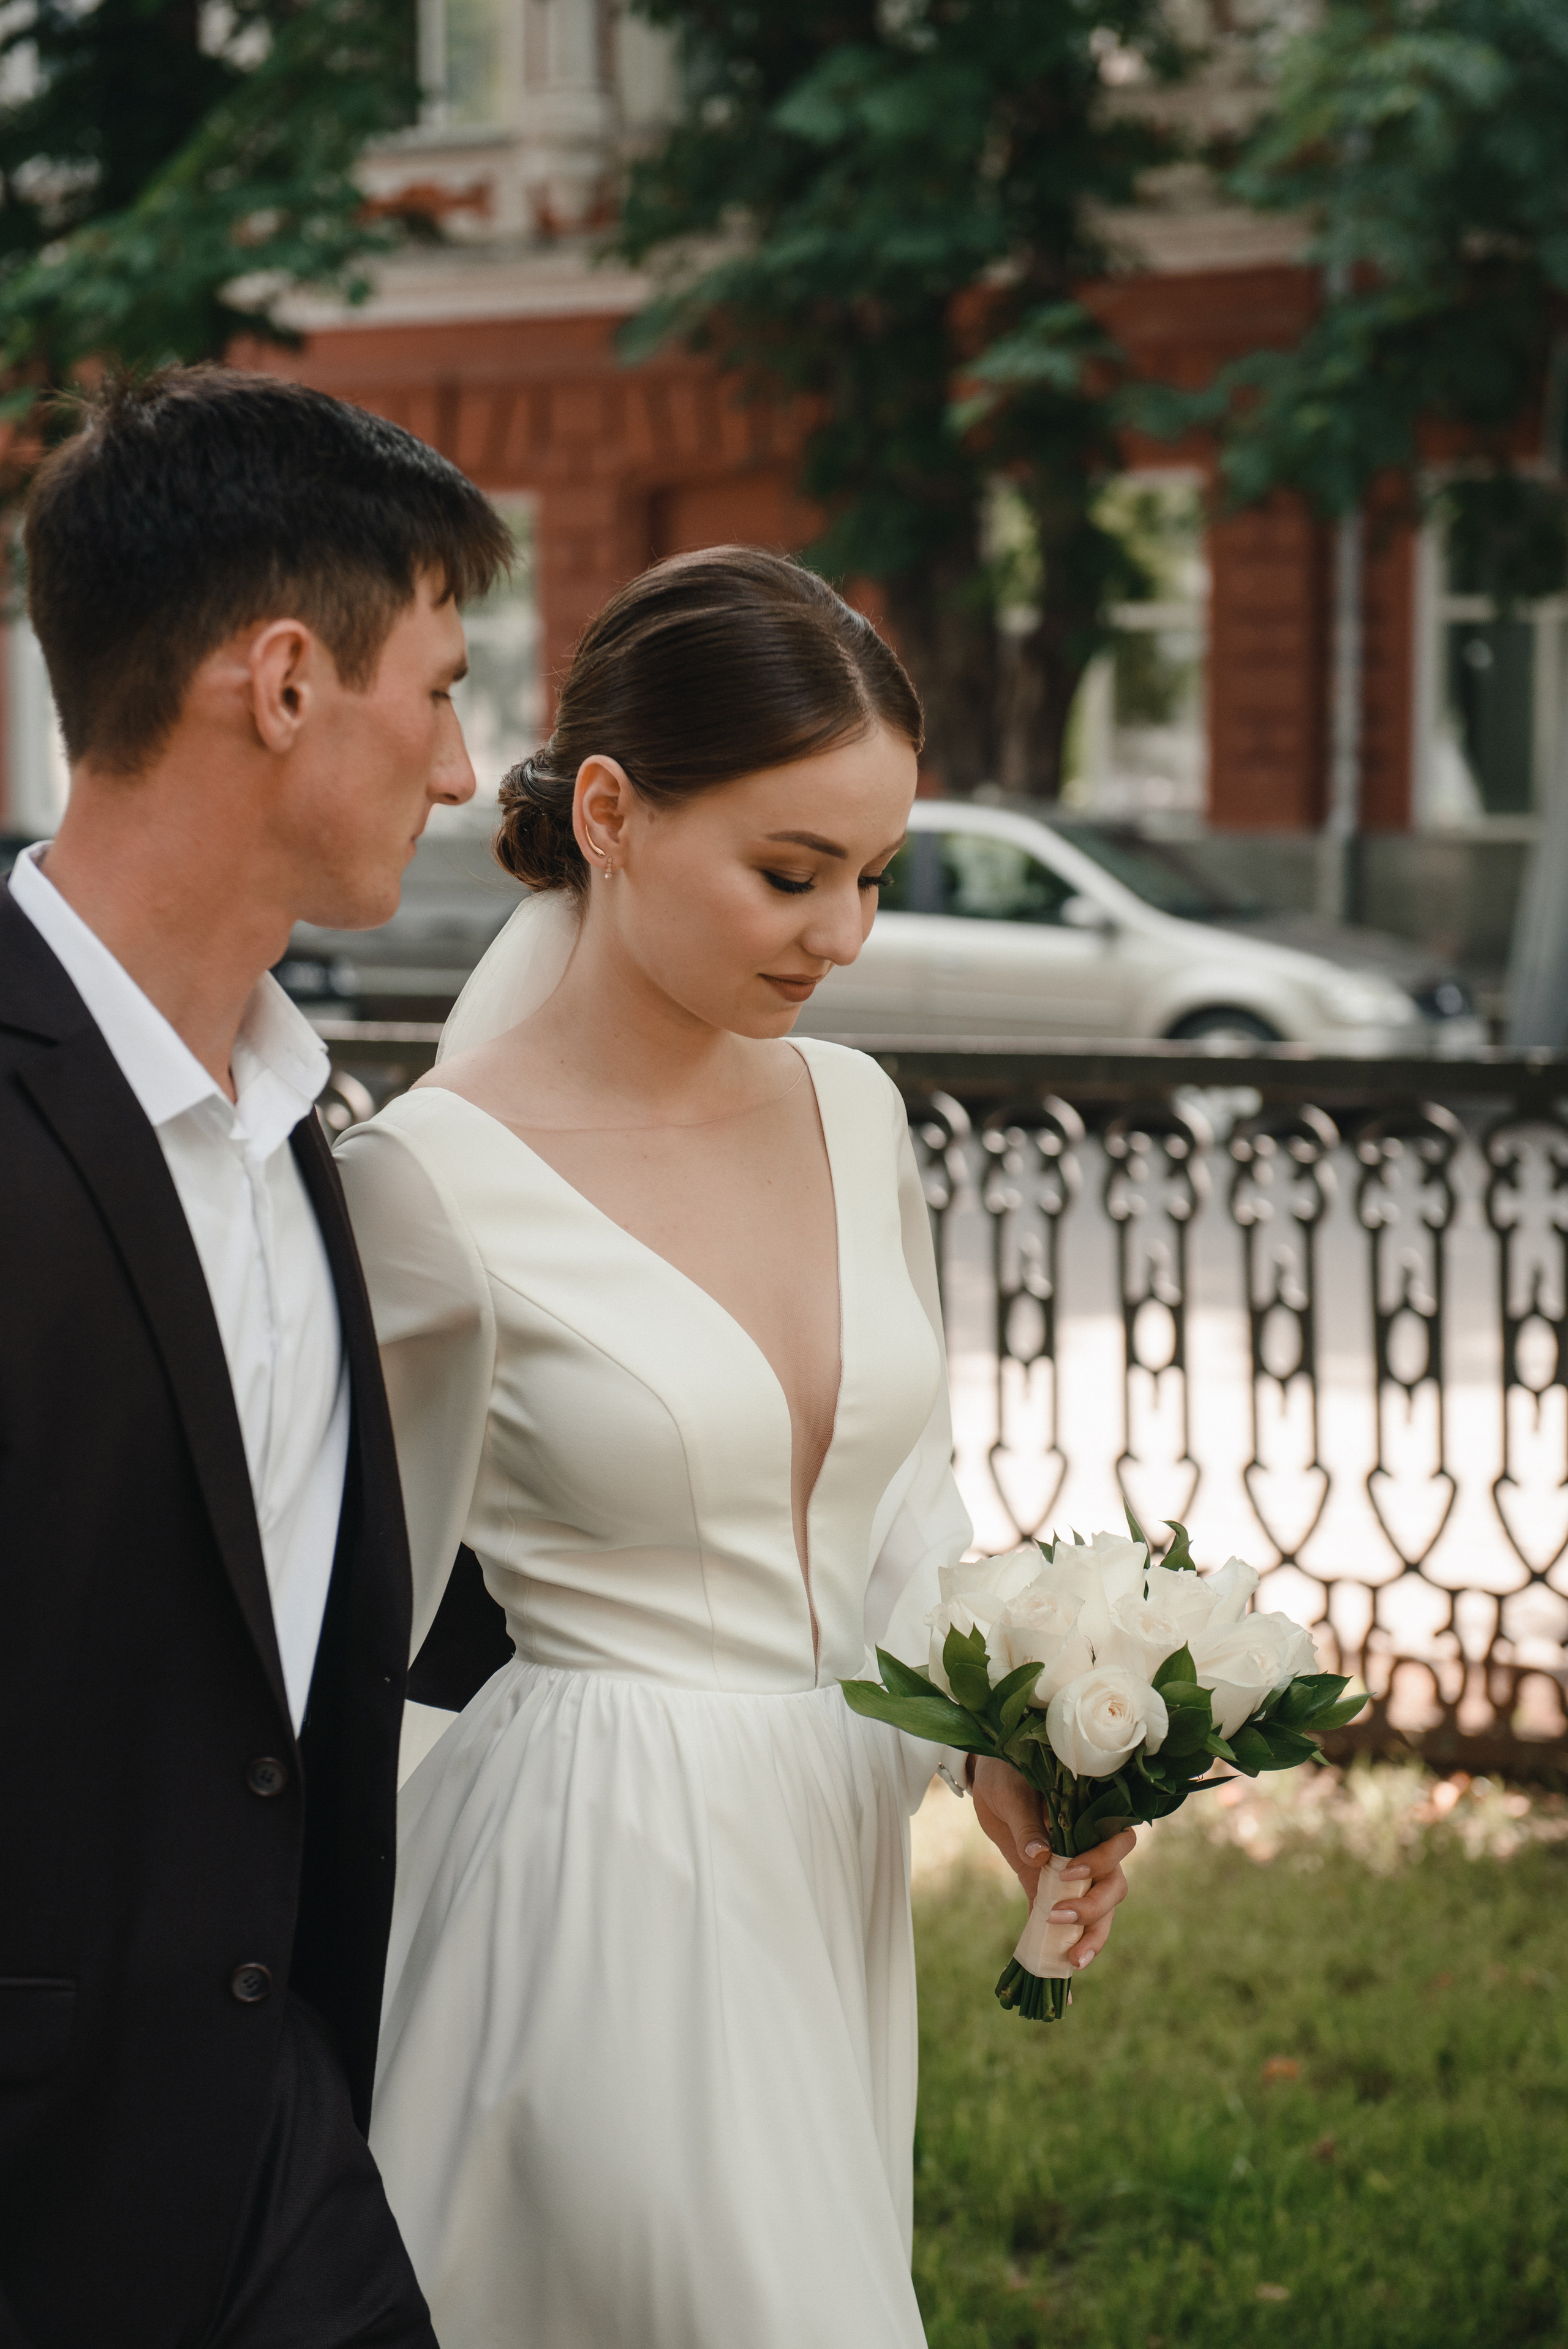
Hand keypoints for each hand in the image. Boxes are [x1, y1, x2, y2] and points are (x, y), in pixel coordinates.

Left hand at [969, 1756, 1135, 1971]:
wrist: (989, 1781)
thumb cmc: (1008, 1775)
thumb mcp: (1013, 1793)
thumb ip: (1028, 1823)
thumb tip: (1040, 1856)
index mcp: (1090, 1819)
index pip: (1118, 1845)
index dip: (1101, 1863)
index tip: (1067, 1870)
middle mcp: (1090, 1849)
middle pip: (1114, 1886)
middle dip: (1095, 1909)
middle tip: (1060, 1917)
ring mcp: (1072, 1873)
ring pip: (1100, 1909)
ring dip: (1092, 1936)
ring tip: (1074, 1962)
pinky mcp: (1047, 1888)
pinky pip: (1064, 1921)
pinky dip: (1064, 1948)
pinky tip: (1063, 1975)